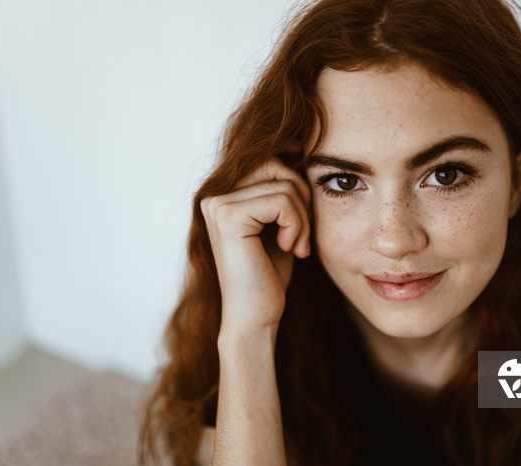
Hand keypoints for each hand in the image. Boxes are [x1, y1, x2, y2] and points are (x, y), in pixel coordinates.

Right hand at [200, 156, 311, 337]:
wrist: (256, 317)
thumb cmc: (269, 274)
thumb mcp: (279, 223)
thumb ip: (282, 190)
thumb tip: (299, 149)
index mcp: (223, 193)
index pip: (271, 160)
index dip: (297, 181)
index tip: (305, 213)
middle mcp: (214, 194)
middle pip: (277, 166)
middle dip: (302, 198)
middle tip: (303, 236)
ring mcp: (217, 204)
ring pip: (284, 184)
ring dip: (302, 217)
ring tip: (298, 246)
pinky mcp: (228, 217)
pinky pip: (282, 201)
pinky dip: (296, 225)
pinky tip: (290, 249)